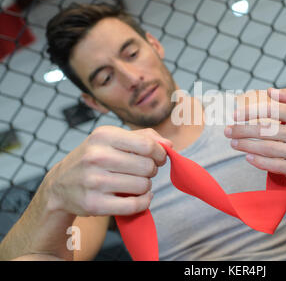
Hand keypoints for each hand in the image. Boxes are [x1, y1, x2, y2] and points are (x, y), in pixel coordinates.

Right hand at [44, 126, 172, 216]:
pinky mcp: (94, 204)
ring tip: (135, 183)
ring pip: (143, 185)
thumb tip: (169, 144)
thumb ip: (143, 137)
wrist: (60, 185)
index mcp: (103, 136)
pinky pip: (135, 205)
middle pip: (147, 166)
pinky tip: (140, 197)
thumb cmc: (94, 158)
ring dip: (146, 186)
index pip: (147, 145)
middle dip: (151, 170)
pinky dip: (144, 202)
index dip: (159, 153)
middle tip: (142, 172)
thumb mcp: (112, 139)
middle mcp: (96, 156)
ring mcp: (94, 181)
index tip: (158, 158)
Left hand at [224, 87, 285, 178]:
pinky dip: (259, 162)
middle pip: (267, 131)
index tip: (235, 115)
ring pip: (268, 149)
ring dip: (247, 146)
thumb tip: (270, 91)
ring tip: (233, 142)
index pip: (274, 111)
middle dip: (243, 130)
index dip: (252, 112)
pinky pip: (276, 166)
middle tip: (228, 130)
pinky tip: (248, 157)